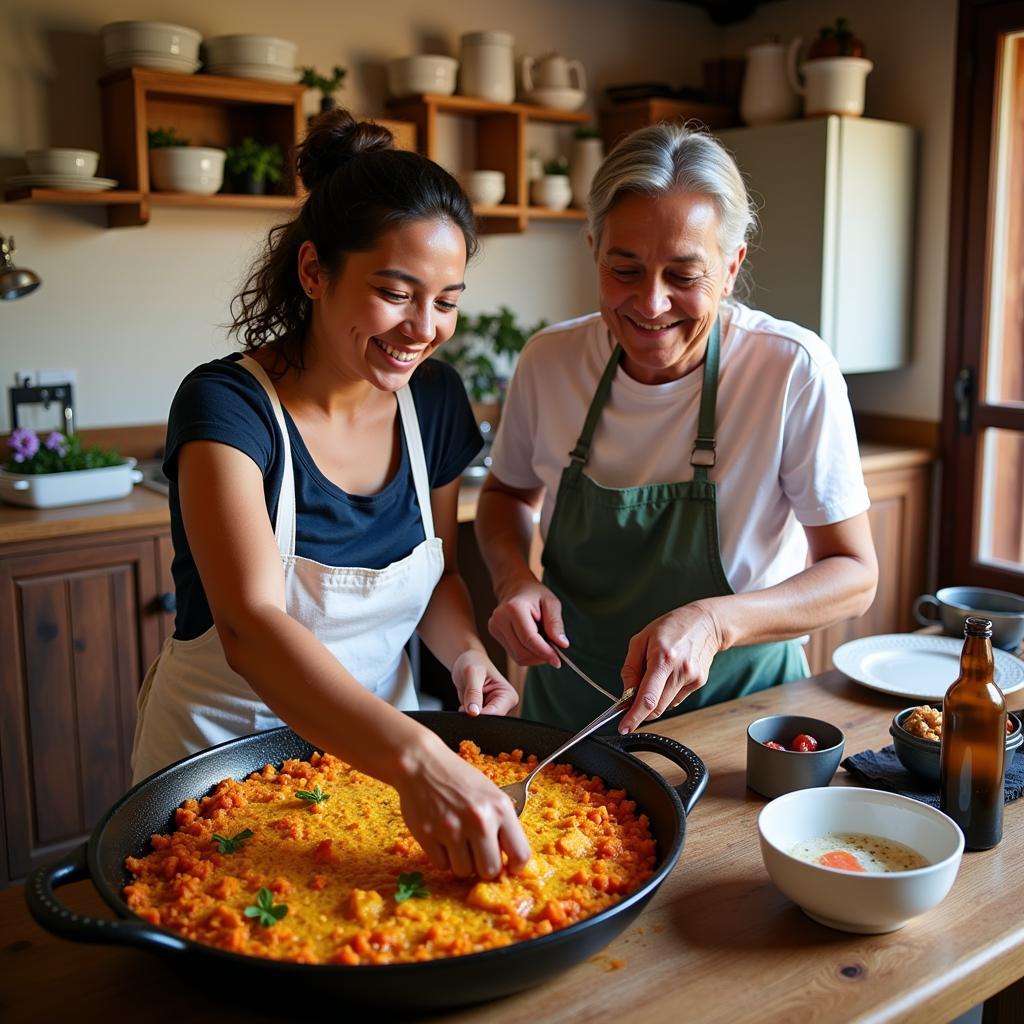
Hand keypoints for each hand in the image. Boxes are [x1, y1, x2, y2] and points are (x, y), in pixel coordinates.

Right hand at [396, 738, 531, 878]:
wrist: (422, 762)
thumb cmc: (458, 778)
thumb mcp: (490, 793)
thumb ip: (501, 823)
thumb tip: (509, 859)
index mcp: (500, 807)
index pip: (520, 854)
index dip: (515, 866)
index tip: (509, 866)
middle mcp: (479, 820)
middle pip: (490, 870)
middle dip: (485, 867)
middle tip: (478, 856)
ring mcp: (452, 828)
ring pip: (464, 871)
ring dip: (461, 862)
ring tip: (456, 841)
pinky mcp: (428, 835)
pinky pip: (441, 865)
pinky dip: (442, 857)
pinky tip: (441, 838)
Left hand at [451, 649, 518, 716]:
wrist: (465, 662)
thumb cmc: (472, 662)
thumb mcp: (472, 673)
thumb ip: (473, 692)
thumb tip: (473, 712)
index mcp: (508, 695)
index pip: (496, 714)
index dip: (479, 714)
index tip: (467, 709)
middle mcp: (503, 705)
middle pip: (489, 721)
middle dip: (474, 716)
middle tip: (464, 703)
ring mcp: (493, 710)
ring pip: (480, 722)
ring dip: (469, 715)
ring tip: (466, 699)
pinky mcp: (483, 713)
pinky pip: (474, 720)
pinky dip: (466, 715)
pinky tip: (464, 705)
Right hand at [488, 575, 566, 667]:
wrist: (515, 587)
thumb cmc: (535, 594)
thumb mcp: (551, 603)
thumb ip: (555, 624)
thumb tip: (562, 645)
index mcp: (514, 608)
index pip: (529, 639)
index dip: (544, 652)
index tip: (558, 660)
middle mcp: (500, 619)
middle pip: (521, 651)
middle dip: (540, 657)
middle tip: (554, 654)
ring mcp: (495, 627)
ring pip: (517, 656)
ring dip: (534, 658)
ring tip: (544, 646)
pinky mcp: (495, 634)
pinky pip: (514, 654)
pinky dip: (528, 654)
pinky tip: (535, 645)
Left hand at [618, 602, 724, 732]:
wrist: (706, 623)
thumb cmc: (671, 627)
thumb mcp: (641, 640)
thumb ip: (631, 669)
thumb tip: (626, 694)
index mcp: (663, 659)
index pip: (647, 698)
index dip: (634, 717)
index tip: (625, 727)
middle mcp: (680, 671)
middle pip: (656, 707)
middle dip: (641, 709)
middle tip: (633, 697)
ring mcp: (692, 678)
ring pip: (666, 706)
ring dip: (655, 700)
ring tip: (656, 676)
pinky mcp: (699, 682)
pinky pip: (676, 699)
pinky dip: (667, 694)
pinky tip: (669, 676)